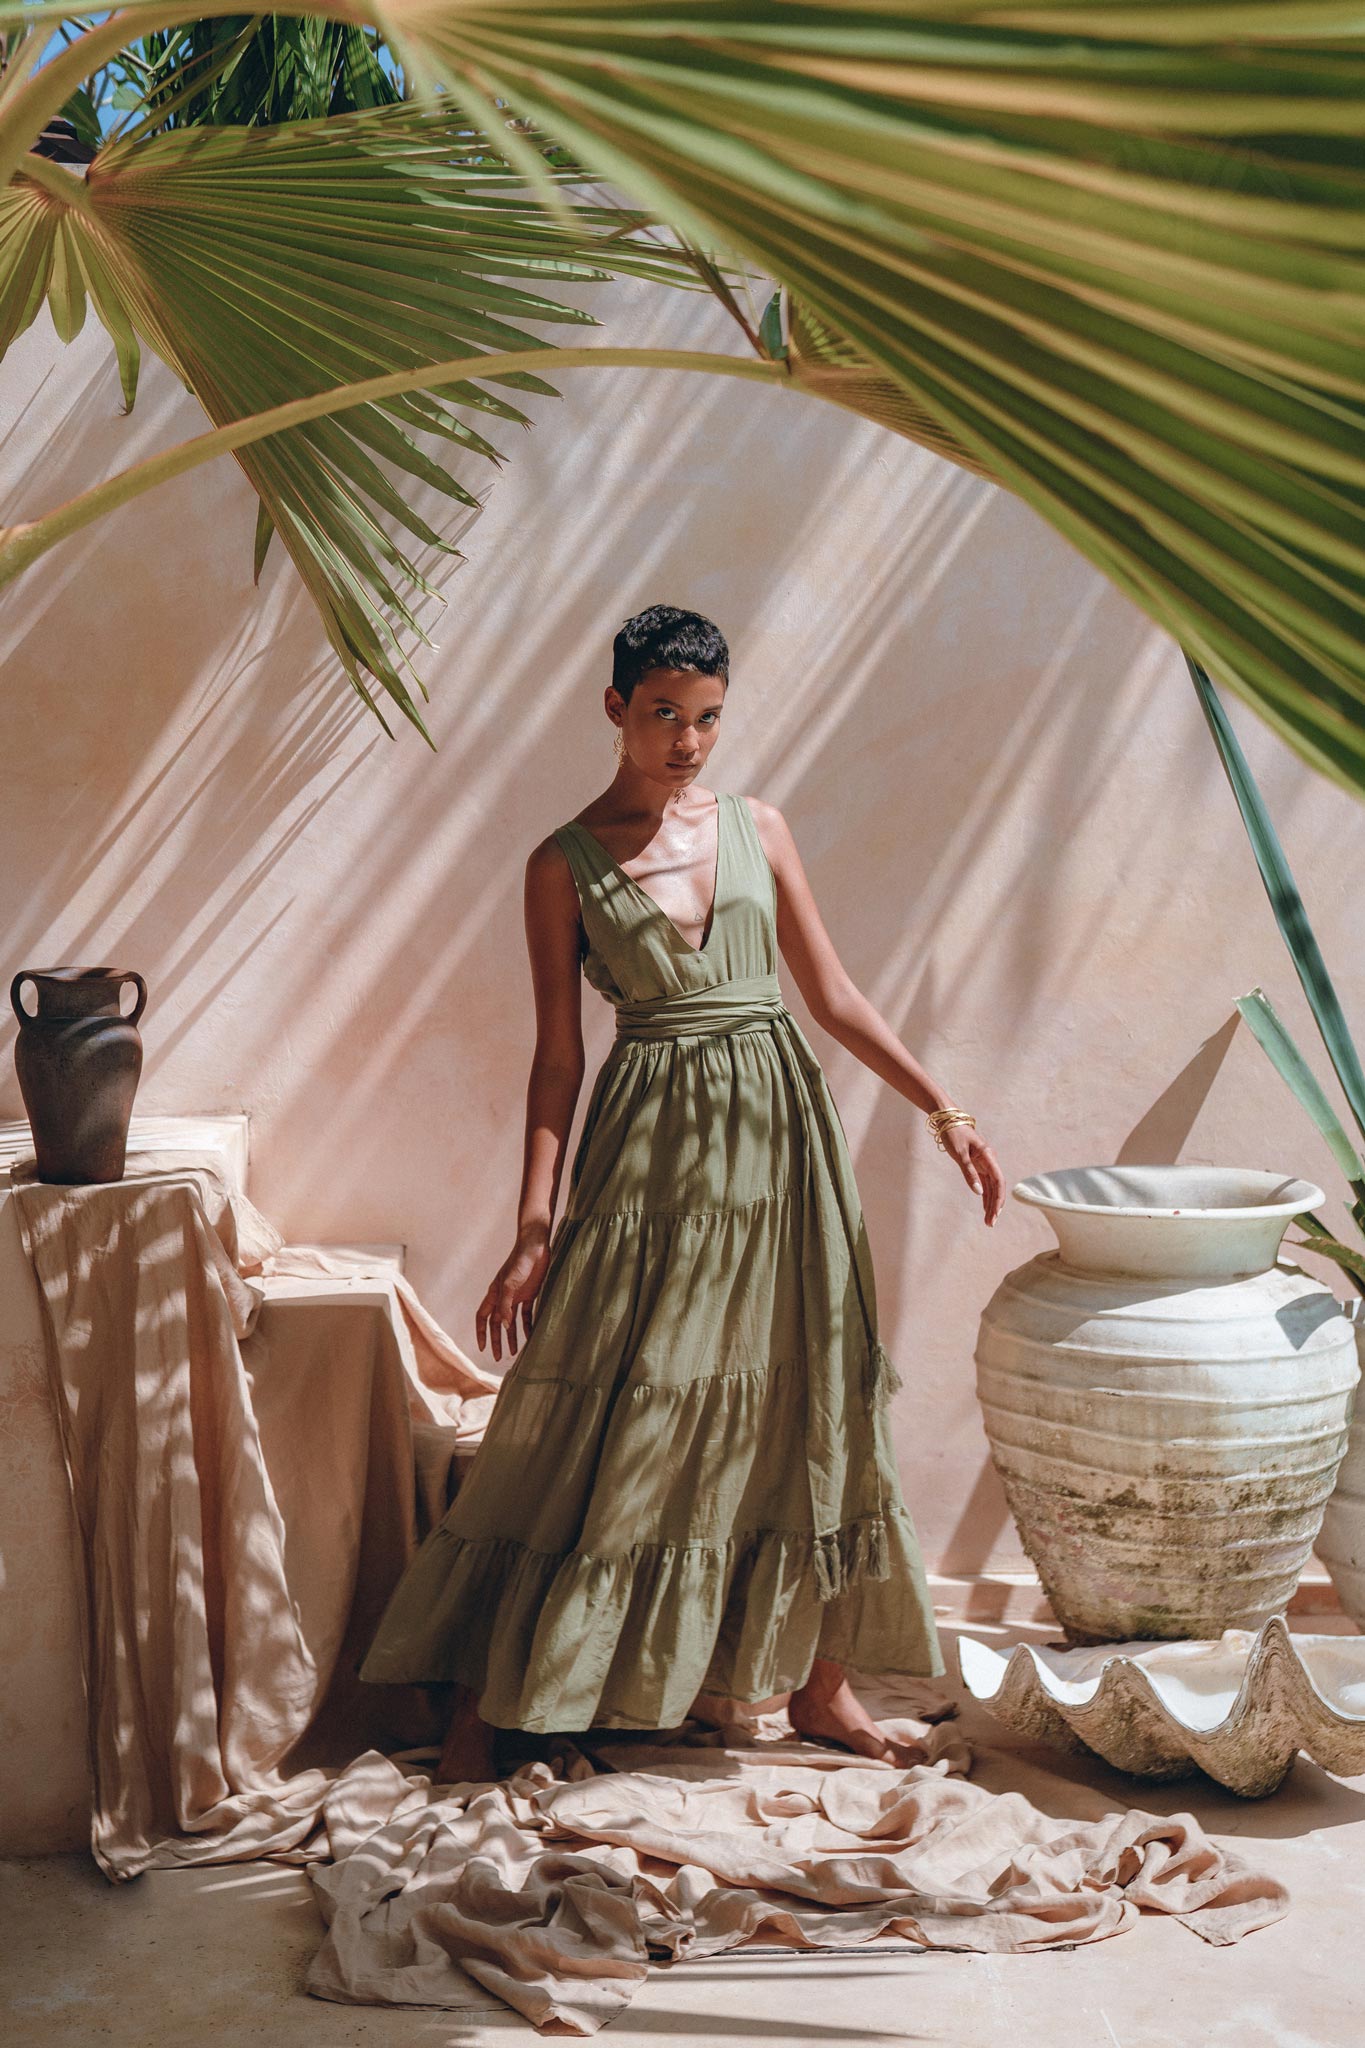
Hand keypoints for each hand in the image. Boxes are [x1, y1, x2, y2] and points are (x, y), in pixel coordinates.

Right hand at [476, 1221, 550, 1362]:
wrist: (536, 1246)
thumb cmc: (520, 1261)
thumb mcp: (510, 1283)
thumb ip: (506, 1305)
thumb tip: (503, 1326)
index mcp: (494, 1293)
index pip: (483, 1317)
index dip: (481, 1333)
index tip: (482, 1348)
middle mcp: (503, 1297)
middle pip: (496, 1323)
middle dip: (497, 1340)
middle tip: (500, 1357)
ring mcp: (516, 1296)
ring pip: (511, 1321)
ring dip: (512, 1336)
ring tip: (514, 1352)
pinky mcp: (530, 1294)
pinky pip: (526, 1315)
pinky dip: (527, 1326)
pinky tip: (530, 1336)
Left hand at [939, 1122, 1004, 1225]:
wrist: (948, 1120)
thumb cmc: (953, 1133)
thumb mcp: (959, 1154)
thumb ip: (969, 1173)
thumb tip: (978, 1192)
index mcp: (988, 1156)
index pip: (998, 1181)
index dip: (998, 1199)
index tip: (995, 1214)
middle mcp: (989, 1160)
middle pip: (996, 1187)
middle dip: (995, 1206)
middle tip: (990, 1223)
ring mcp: (984, 1163)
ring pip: (991, 1187)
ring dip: (990, 1203)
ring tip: (988, 1220)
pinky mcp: (977, 1164)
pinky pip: (984, 1183)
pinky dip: (985, 1195)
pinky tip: (985, 1207)